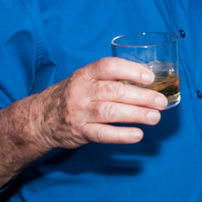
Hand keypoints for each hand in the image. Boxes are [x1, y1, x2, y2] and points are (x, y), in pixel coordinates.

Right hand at [38, 57, 169, 147]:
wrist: (40, 118)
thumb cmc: (72, 95)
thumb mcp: (85, 80)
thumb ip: (110, 79)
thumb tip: (148, 82)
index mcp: (85, 74)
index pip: (109, 67)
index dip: (131, 70)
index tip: (150, 78)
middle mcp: (82, 91)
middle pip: (115, 92)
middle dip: (142, 97)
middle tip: (161, 102)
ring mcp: (80, 112)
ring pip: (111, 112)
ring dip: (136, 115)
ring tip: (155, 117)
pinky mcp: (80, 132)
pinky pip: (102, 134)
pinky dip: (121, 135)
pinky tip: (137, 135)